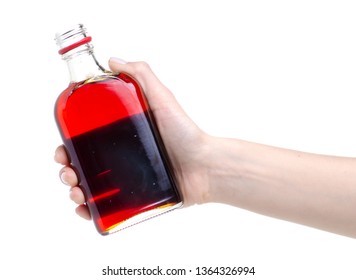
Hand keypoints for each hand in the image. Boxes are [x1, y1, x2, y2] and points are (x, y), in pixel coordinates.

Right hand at [54, 58, 210, 219]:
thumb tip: (112, 60)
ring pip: (90, 187)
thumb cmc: (185, 132)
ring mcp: (128, 180)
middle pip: (84, 165)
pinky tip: (83, 209)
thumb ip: (141, 75)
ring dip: (74, 191)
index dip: (69, 146)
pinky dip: (89, 211)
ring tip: (76, 191)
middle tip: (68, 172)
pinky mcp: (135, 200)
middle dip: (67, 170)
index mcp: (122, 136)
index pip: (86, 141)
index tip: (62, 149)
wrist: (205, 166)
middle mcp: (122, 158)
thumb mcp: (162, 98)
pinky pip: (106, 208)